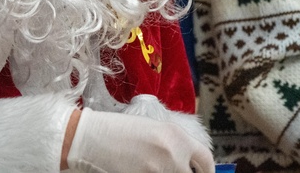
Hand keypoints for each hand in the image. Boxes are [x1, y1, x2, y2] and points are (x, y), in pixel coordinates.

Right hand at [66, 107, 214, 172]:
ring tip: (150, 168)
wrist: (92, 137)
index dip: (207, 172)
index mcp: (177, 136)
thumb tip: (186, 163)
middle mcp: (173, 153)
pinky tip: (140, 171)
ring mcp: (160, 170)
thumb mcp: (154, 130)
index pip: (206, 160)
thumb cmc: (119, 131)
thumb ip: (175, 146)